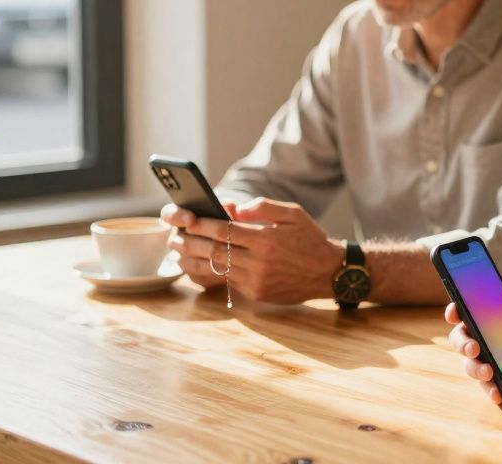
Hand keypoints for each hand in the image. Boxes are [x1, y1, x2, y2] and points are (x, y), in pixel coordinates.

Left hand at [163, 197, 340, 303]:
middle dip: (190, 243)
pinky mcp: (256, 293)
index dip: (202, 224)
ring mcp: (256, 280)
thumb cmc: (310, 238)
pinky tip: (198, 266)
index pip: (225, 230)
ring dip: (194, 260)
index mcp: (267, 239)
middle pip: (214, 251)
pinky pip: (227, 282)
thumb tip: (233, 209)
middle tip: (173, 237)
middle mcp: (259, 261)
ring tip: (178, 252)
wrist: (328, 272)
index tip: (187, 219)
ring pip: (216, 269)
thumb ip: (262, 207)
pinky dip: (210, 273)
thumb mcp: (293, 214)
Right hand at [446, 295, 501, 404]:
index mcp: (493, 315)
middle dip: (463, 345)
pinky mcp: (501, 377)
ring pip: (471, 365)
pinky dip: (490, 390)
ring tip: (488, 373)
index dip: (455, 311)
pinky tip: (498, 394)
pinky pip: (489, 385)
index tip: (454, 314)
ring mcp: (492, 358)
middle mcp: (487, 337)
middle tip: (475, 349)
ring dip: (475, 369)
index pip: (467, 311)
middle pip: (462, 339)